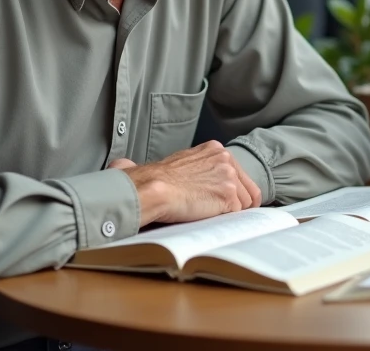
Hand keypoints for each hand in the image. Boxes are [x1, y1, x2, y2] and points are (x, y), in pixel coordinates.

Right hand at [110, 141, 261, 226]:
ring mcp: (229, 176)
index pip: (239, 173)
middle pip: (247, 188)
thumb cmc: (152, 180)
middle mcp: (225, 159)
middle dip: (239, 203)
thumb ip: (176, 165)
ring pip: (244, 202)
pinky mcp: (228, 194)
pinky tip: (211, 217)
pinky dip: (226, 219)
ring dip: (231, 212)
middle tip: (226, 213)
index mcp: (214, 149)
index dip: (238, 190)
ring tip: (210, 214)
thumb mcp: (172, 163)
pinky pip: (237, 213)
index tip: (233, 201)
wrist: (152, 189)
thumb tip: (122, 165)